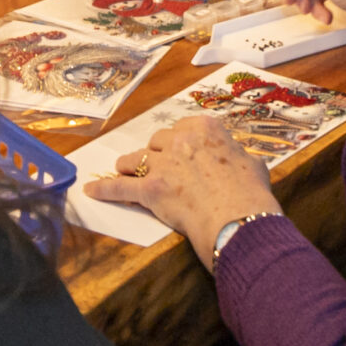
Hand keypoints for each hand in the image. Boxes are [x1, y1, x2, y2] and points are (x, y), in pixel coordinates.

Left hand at [80, 117, 278, 269]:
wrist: (240, 218)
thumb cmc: (251, 194)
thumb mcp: (253, 165)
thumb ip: (240, 157)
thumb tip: (244, 161)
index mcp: (207, 129)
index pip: (184, 127)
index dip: (180, 142)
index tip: (181, 151)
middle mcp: (182, 140)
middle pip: (157, 141)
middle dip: (157, 154)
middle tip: (162, 168)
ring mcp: (163, 164)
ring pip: (135, 158)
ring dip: (131, 166)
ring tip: (127, 172)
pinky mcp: (149, 189)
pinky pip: (119, 187)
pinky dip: (104, 189)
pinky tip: (92, 190)